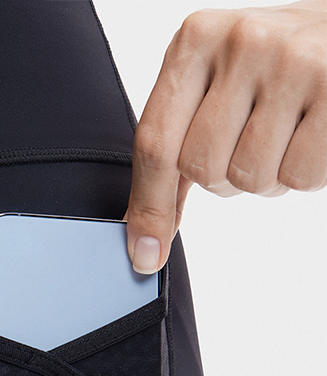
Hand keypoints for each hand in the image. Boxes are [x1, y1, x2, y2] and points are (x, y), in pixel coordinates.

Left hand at [124, 0, 326, 272]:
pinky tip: (312, 135)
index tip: (146, 254)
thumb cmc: (277, 65)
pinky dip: (305, 175)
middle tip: (251, 144)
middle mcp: (240, 43)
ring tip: (286, 135)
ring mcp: (292, 61)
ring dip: (266, 176)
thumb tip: (146, 234)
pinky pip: (299, 175)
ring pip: (249, 177)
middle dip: (223, 178)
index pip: (155, 144)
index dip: (149, 207)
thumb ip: (175, 145)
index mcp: (196, 40)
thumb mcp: (216, 84)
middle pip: (202, 167)